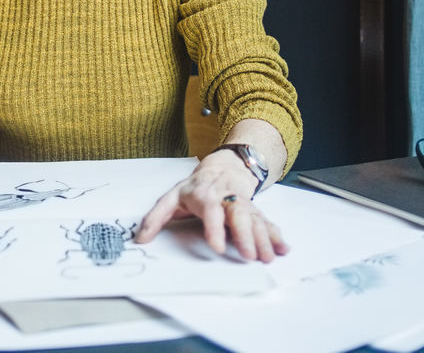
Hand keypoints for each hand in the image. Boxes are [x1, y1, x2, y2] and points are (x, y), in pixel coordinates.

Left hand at [133, 151, 287, 261]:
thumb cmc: (194, 187)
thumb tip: (140, 238)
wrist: (222, 167)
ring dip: (263, 239)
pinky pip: (266, 222)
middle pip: (238, 214)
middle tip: (249, 256)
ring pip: (255, 219)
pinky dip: (276, 235)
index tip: (218, 248)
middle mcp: (226, 198)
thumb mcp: (172, 197)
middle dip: (245, 235)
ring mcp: (242, 204)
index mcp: (205, 196)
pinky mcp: (254, 210)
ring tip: (268, 257)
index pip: (210, 211)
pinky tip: (283, 248)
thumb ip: (156, 217)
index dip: (214, 229)